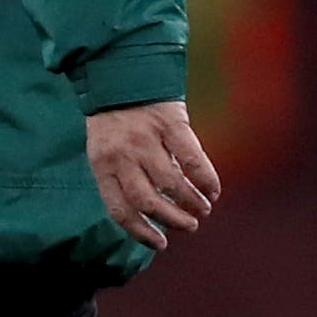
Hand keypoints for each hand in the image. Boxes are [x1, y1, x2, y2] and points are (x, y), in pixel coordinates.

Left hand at [86, 99, 219, 247]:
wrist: (121, 73)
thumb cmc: (116, 120)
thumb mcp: (106, 149)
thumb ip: (123, 177)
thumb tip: (153, 214)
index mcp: (102, 165)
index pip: (119, 209)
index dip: (141, 231)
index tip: (161, 244)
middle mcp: (122, 154)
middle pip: (147, 200)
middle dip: (171, 219)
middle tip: (189, 226)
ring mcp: (145, 138)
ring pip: (171, 182)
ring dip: (190, 202)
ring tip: (202, 210)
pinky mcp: (169, 122)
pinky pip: (192, 157)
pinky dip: (205, 178)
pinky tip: (213, 190)